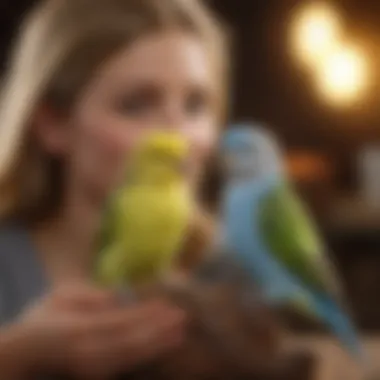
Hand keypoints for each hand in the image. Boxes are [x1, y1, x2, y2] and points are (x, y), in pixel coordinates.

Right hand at [5, 283, 185, 378]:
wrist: (24, 355)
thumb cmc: (42, 320)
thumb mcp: (58, 296)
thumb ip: (86, 295)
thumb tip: (114, 297)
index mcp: (79, 330)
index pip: (120, 322)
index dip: (145, 314)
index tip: (167, 305)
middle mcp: (89, 351)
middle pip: (131, 341)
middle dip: (159, 330)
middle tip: (183, 318)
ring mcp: (94, 366)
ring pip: (132, 356)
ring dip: (158, 344)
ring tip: (180, 332)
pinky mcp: (98, 372)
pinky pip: (127, 363)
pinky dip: (147, 354)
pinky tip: (162, 345)